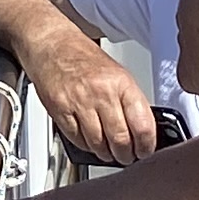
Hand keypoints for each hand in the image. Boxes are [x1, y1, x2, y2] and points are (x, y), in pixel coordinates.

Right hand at [19, 25, 161, 164]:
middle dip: (125, 155)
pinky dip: (85, 145)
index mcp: (121, 83)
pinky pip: (77, 140)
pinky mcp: (60, 109)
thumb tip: (142, 133)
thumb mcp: (117, 74)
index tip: (145, 151)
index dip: (146, 146)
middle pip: (120, 140)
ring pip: (98, 145)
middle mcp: (101, 92)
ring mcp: (79, 101)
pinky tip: (88, 139)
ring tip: (107, 150)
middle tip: (126, 156)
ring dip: (105, 153)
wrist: (52, 43)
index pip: (142, 125)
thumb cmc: (84, 58)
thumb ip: (129, 102)